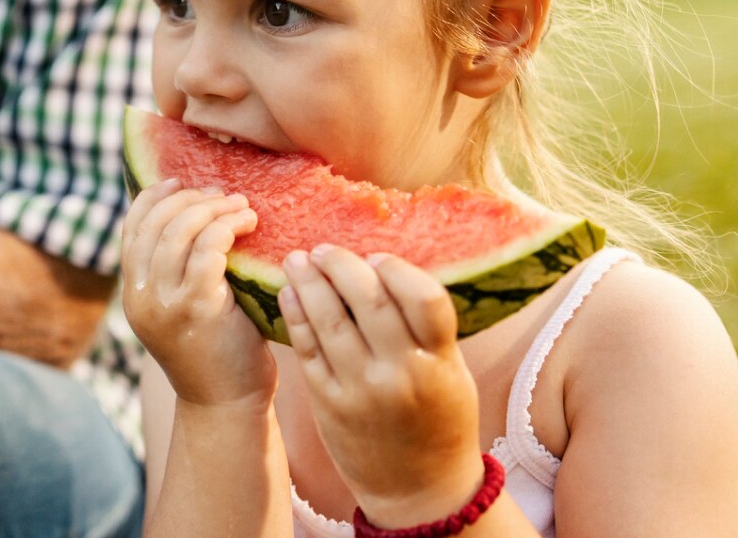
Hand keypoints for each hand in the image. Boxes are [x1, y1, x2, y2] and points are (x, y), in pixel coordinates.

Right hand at [121, 178, 272, 411]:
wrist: (227, 405)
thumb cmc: (218, 352)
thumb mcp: (185, 308)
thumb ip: (179, 271)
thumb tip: (196, 216)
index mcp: (133, 294)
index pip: (132, 228)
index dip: (154, 197)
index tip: (181, 181)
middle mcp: (139, 297)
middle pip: (155, 223)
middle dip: (191, 198)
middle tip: (224, 195)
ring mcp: (163, 303)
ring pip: (179, 230)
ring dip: (213, 208)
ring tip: (241, 206)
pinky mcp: (195, 308)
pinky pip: (206, 250)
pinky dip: (226, 227)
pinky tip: (249, 225)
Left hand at [280, 247, 486, 528]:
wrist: (419, 488)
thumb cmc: (439, 420)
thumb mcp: (450, 372)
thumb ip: (424, 329)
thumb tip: (384, 271)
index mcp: (439, 361)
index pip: (423, 298)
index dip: (398, 269)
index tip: (377, 257)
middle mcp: (400, 373)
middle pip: (368, 301)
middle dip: (341, 265)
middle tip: (324, 248)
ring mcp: (360, 389)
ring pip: (329, 320)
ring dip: (308, 282)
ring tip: (296, 259)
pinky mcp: (328, 403)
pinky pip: (307, 349)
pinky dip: (295, 315)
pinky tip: (287, 293)